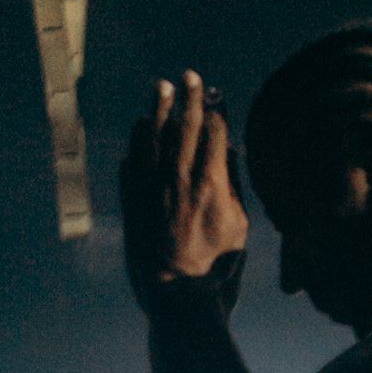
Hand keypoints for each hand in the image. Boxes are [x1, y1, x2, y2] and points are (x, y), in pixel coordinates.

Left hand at [121, 69, 249, 313]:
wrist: (176, 296)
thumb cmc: (216, 269)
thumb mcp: (238, 230)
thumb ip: (234, 188)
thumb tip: (231, 155)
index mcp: (212, 185)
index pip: (214, 134)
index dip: (215, 111)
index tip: (214, 95)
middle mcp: (180, 179)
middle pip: (185, 127)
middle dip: (189, 98)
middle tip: (190, 76)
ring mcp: (152, 186)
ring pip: (154, 136)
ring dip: (158, 108)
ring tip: (161, 86)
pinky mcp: (133, 199)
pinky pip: (132, 158)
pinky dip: (136, 139)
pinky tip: (139, 125)